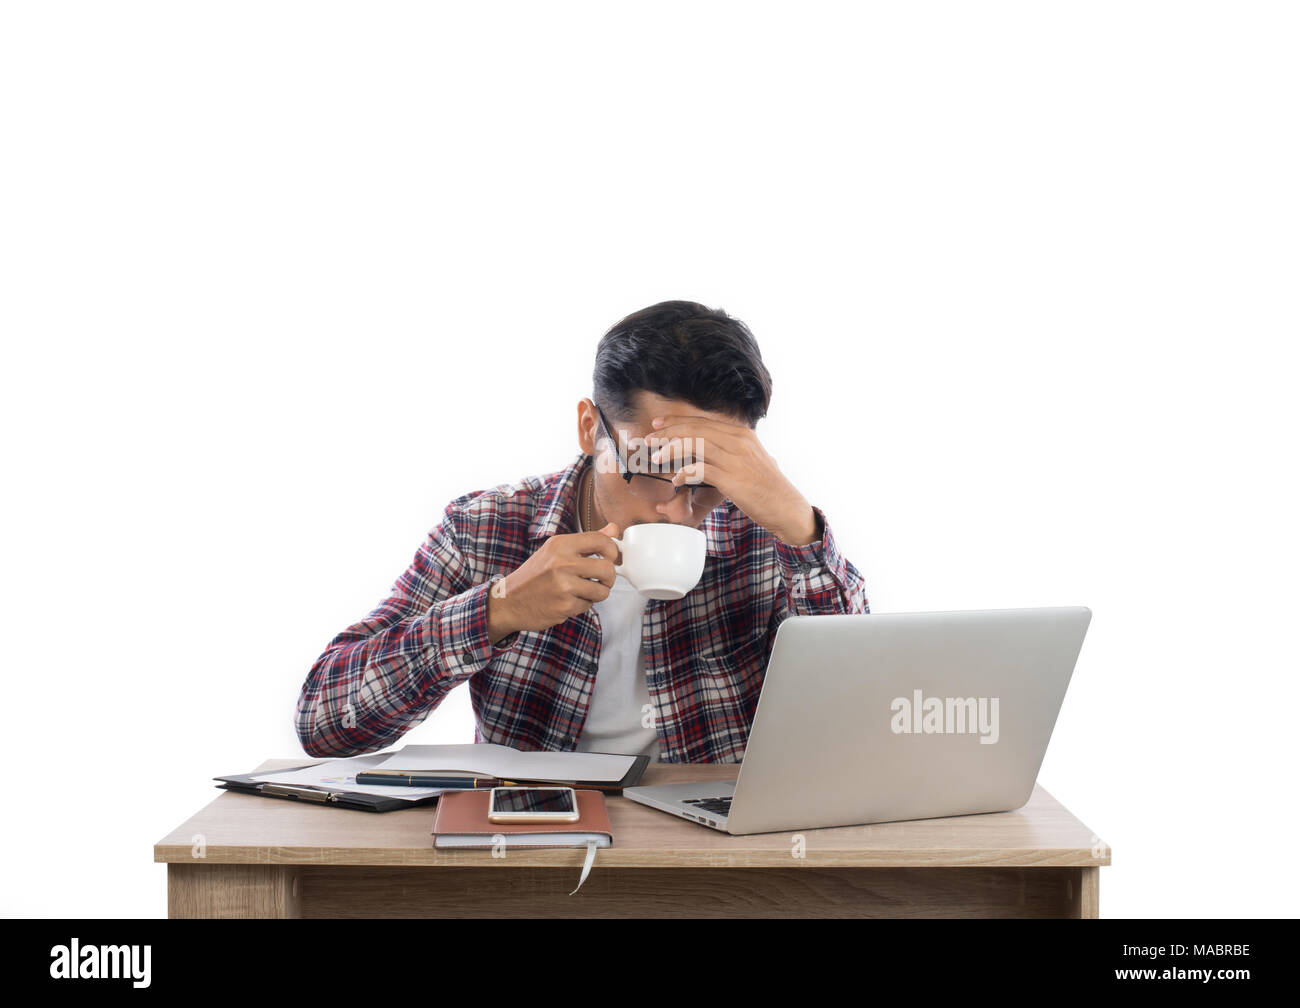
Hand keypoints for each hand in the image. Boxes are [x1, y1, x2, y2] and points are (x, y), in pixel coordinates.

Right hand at [486, 523, 619, 642]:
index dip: (613, 551)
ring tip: (582, 591)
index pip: (601, 540)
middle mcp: (562, 562)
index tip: (610, 558)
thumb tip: (614, 529)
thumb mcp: (556, 551)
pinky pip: (588, 605)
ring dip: (596, 594)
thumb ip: (587, 541)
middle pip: (608, 568)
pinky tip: (568, 601)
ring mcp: (563, 585)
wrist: (509, 600)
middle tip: (601, 580)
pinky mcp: (564, 605)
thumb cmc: (534, 575)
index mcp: (560, 544)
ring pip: (602, 591)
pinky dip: (582, 605)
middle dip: (610, 578)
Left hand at [646, 415, 818, 545]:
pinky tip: (675, 480)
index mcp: (742, 434)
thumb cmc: (766, 487)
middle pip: (696, 429)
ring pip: (696, 445)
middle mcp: (739, 442)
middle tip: (649, 439)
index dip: (678, 421)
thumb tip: (702, 452)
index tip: (658, 424)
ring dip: (672, 449)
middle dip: (669, 432)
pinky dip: (684, 473)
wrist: (787, 507)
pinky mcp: (733, 479)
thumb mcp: (750, 460)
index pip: (703, 421)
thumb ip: (729, 451)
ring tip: (657, 457)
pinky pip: (701, 470)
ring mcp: (736, 459)